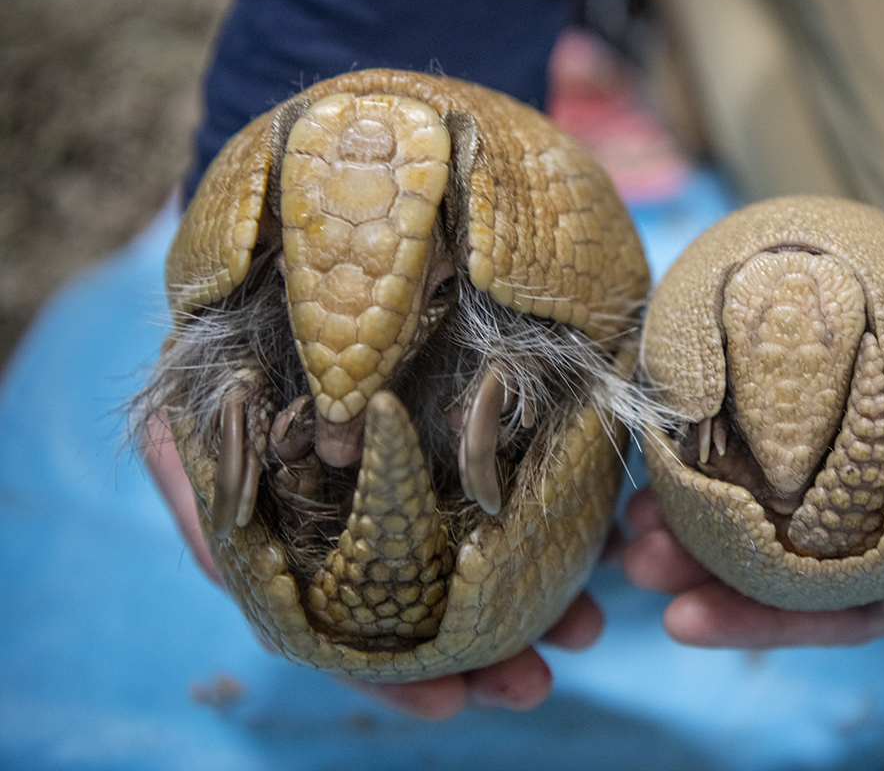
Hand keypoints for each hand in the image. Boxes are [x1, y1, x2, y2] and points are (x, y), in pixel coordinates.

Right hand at [141, 411, 602, 719]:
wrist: (271, 280)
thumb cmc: (219, 370)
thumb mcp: (190, 436)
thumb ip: (208, 509)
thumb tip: (239, 577)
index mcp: (305, 551)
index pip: (348, 635)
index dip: (394, 677)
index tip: (446, 700)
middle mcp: (366, 530)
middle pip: (428, 616)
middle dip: (482, 658)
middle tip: (530, 683)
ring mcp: (419, 489)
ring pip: (481, 562)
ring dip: (532, 605)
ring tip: (584, 629)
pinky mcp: (470, 441)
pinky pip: (517, 489)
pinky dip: (552, 522)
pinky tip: (595, 545)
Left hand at [624, 0, 883, 646]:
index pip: (839, 603)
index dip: (763, 624)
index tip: (682, 621)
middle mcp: (875, 489)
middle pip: (777, 554)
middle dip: (703, 570)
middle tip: (636, 566)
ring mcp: (836, 430)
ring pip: (748, 489)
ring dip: (688, 508)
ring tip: (631, 515)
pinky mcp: (805, 372)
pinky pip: (744, 412)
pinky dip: (699, 431)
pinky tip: (656, 436)